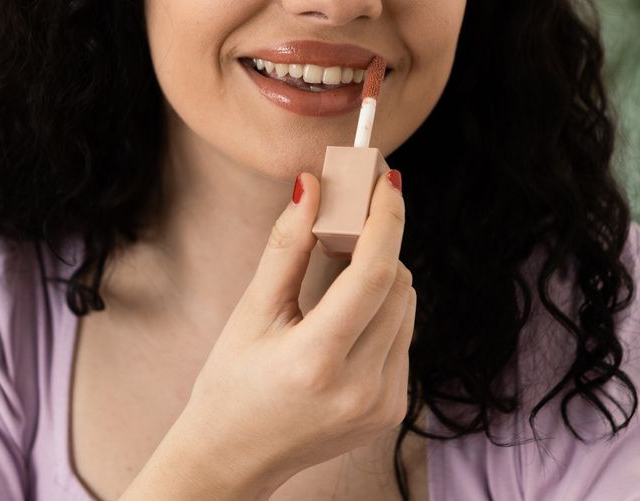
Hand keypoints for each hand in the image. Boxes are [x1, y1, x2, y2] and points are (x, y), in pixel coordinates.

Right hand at [163, 169, 414, 497]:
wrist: (235, 457)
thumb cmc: (232, 383)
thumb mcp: (251, 311)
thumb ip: (287, 246)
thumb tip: (313, 185)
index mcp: (317, 360)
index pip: (374, 275)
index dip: (386, 220)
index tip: (387, 182)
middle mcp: (359, 387)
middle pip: (398, 286)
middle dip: (380, 242)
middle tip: (352, 216)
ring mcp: (382, 404)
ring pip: (407, 309)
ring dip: (384, 277)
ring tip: (340, 267)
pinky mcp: (392, 411)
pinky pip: (403, 338)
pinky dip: (383, 312)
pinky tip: (347, 314)